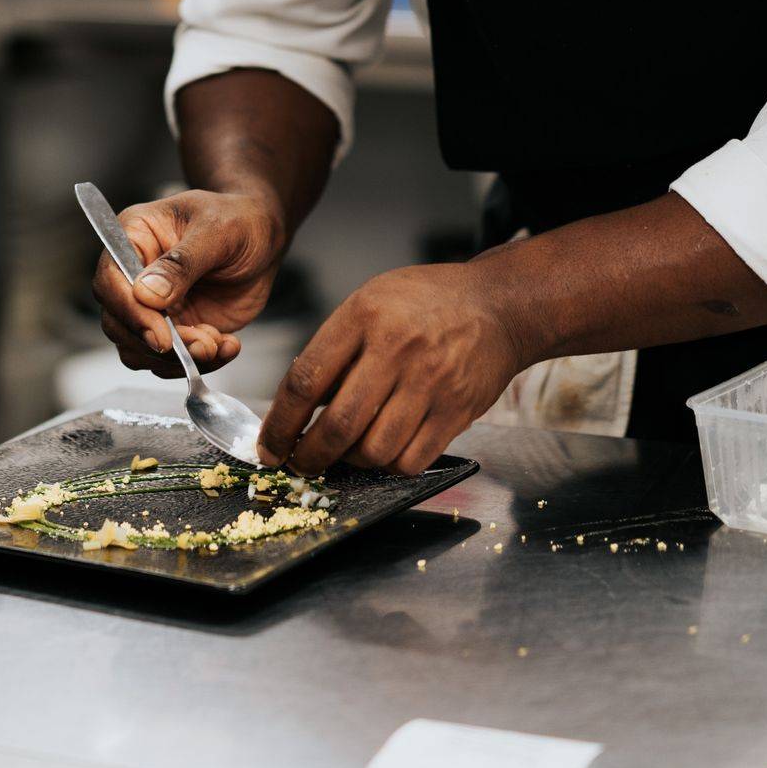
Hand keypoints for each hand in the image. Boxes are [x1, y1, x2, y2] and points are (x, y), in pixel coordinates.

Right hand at [93, 189, 287, 375]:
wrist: (263, 240)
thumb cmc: (238, 220)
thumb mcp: (216, 231)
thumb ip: (181, 262)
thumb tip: (145, 294)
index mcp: (134, 236)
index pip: (110, 280)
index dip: (130, 312)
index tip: (161, 335)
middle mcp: (134, 274)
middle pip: (118, 323)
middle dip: (159, 344)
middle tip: (203, 344)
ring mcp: (152, 305)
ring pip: (139, 349)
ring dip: (179, 358)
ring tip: (218, 341)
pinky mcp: (173, 328)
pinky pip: (170, 361)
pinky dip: (198, 362)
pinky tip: (228, 344)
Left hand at [258, 262, 522, 476]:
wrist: (496, 306)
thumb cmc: (425, 302)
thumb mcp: (370, 301)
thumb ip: (336, 349)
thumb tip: (299, 407)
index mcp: (365, 315)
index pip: (306, 380)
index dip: (280, 423)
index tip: (270, 446)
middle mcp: (397, 349)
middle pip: (339, 425)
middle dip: (310, 456)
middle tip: (301, 463)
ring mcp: (430, 383)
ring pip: (375, 450)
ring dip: (351, 462)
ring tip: (345, 453)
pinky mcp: (456, 411)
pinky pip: (411, 460)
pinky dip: (389, 466)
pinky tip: (382, 452)